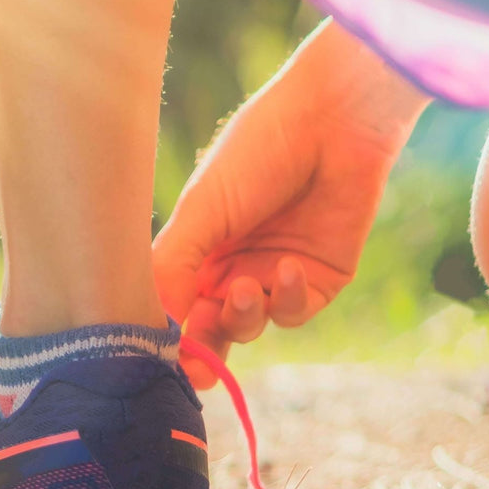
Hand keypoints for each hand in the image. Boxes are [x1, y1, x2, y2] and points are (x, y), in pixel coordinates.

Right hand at [153, 22, 428, 386]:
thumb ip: (174, 266)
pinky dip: (286, 299)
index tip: (159, 356)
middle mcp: (231, 265)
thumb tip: (156, 323)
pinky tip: (287, 269)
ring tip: (244, 288)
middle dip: (203, 350)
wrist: (332, 120)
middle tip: (198, 368)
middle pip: (210, 328)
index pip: (174, 304)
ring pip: (250, 325)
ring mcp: (274, 274)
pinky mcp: (319, 279)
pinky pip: (294, 312)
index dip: (168, 335)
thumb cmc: (257, 151)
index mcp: (195, 249)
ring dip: (243, 316)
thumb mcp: (202, 210)